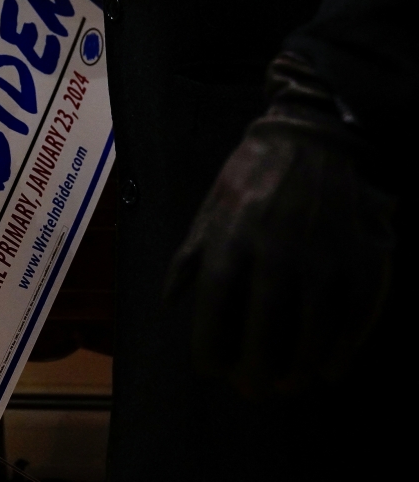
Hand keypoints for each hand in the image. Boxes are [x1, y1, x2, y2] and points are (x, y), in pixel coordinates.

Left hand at [167, 53, 394, 396]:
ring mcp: (323, 253)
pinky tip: (331, 370)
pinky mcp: (358, 254)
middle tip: (251, 390)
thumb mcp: (210, 208)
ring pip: (313, 325)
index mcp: (234, 237)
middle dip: (256, 365)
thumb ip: (190, 255)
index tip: (210, 368)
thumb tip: (169, 302)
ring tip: (288, 386)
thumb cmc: (251, 176)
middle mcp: (277, 249)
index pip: (217, 304)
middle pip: (265, 323)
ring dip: (300, 365)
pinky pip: (355, 313)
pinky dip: (344, 348)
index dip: (211, 342)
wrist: (312, 137)